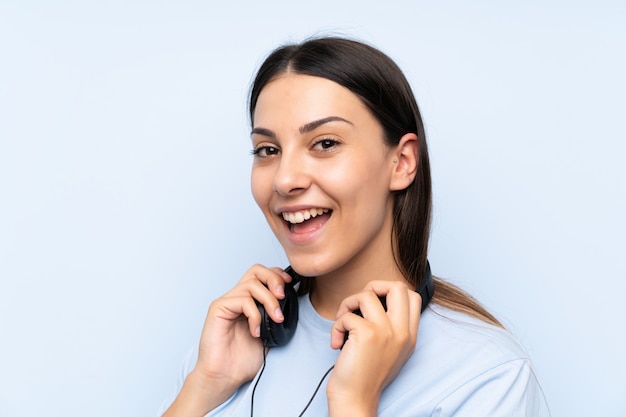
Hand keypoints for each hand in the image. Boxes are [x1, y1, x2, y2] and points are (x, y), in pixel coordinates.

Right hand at [163, 264, 291, 416]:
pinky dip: (255, 315)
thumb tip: (292, 301)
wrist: (224, 376)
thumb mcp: (269, 334)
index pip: (262, 274)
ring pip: (252, 284)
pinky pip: (243, 300)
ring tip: (276, 319)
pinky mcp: (218, 308)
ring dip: (269, 300)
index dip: (277, 275)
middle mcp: (237, 297)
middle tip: (283, 297)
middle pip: (256, 270)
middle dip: (274, 279)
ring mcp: (227, 302)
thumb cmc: (242, 359)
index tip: (290, 285)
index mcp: (249, 301)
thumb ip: (276, 315)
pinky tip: (256, 331)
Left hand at [327, 281, 421, 415]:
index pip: (413, 296)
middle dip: (373, 287)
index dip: (390, 292)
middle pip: (397, 286)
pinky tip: (337, 342)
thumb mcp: (390, 350)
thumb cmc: (366, 375)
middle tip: (359, 305)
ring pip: (366, 294)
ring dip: (347, 305)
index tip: (374, 305)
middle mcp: (402, 332)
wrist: (356, 399)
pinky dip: (336, 326)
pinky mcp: (366, 334)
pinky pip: (347, 314)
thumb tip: (376, 299)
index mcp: (410, 336)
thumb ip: (392, 327)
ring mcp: (386, 331)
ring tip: (342, 324)